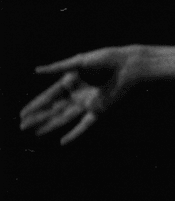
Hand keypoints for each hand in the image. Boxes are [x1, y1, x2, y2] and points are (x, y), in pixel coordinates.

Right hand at [19, 46, 145, 145]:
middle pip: (53, 109)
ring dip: (49, 126)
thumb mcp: (80, 61)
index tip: (22, 114)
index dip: (35, 105)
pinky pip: (84, 125)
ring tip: (35, 133)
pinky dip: (74, 134)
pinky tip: (63, 142)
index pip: (48, 96)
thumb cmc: (105, 59)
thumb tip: (36, 71)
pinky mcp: (99, 110)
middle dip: (37, 118)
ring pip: (64, 118)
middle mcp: (76, 94)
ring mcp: (87, 103)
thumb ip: (59, 67)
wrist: (128, 65)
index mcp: (70, 81)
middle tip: (22, 126)